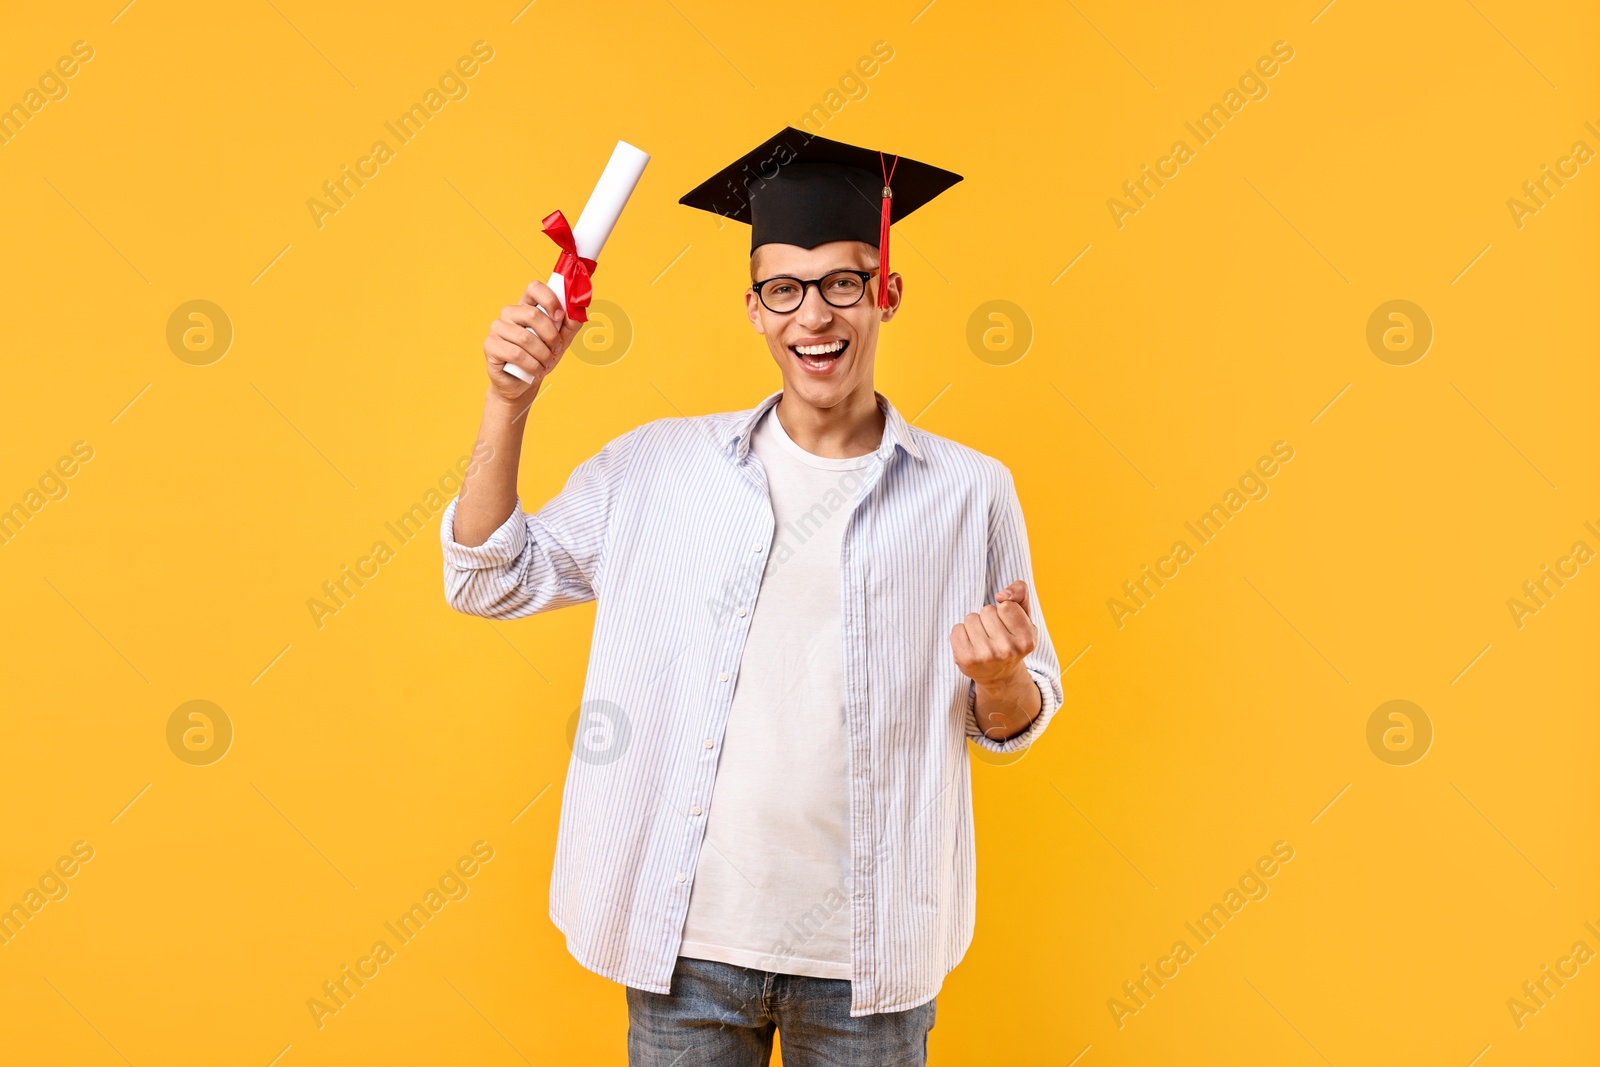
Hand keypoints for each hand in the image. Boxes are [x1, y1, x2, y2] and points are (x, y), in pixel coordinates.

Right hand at [483, 279, 583, 401]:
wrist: (523, 382)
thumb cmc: (540, 357)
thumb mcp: (561, 341)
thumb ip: (570, 325)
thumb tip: (576, 312)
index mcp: (526, 306)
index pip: (534, 288)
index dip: (549, 299)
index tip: (560, 317)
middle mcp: (509, 313)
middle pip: (533, 314)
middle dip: (551, 336)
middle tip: (556, 349)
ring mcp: (497, 328)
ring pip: (525, 338)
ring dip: (542, 355)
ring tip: (546, 364)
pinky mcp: (490, 345)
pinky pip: (516, 354)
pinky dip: (531, 365)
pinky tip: (535, 371)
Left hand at [950, 580, 1036, 687]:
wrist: (999, 675)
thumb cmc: (1011, 638)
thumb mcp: (1023, 616)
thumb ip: (1020, 593)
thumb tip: (1002, 595)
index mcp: (1026, 640)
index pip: (1006, 606)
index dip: (1005, 611)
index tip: (1008, 626)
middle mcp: (1008, 650)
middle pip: (987, 610)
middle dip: (988, 618)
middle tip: (995, 635)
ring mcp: (986, 656)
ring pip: (971, 618)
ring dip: (974, 625)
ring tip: (983, 640)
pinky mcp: (966, 659)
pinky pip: (956, 629)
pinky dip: (961, 633)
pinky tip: (971, 645)